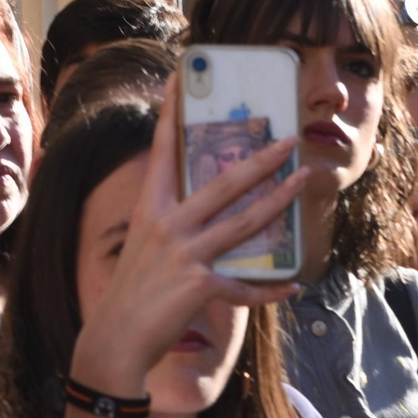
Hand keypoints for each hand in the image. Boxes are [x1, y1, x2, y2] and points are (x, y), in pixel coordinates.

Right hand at [70, 79, 308, 393]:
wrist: (113, 340)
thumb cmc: (132, 294)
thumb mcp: (146, 246)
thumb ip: (174, 226)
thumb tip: (209, 211)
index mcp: (151, 210)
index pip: (163, 152)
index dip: (172, 114)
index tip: (181, 78)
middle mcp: (168, 226)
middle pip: (222, 183)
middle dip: (260, 158)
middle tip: (288, 139)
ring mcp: (184, 255)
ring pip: (243, 222)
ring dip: (279, 200)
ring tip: (303, 181)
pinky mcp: (198, 287)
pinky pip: (244, 287)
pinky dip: (270, 289)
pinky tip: (293, 285)